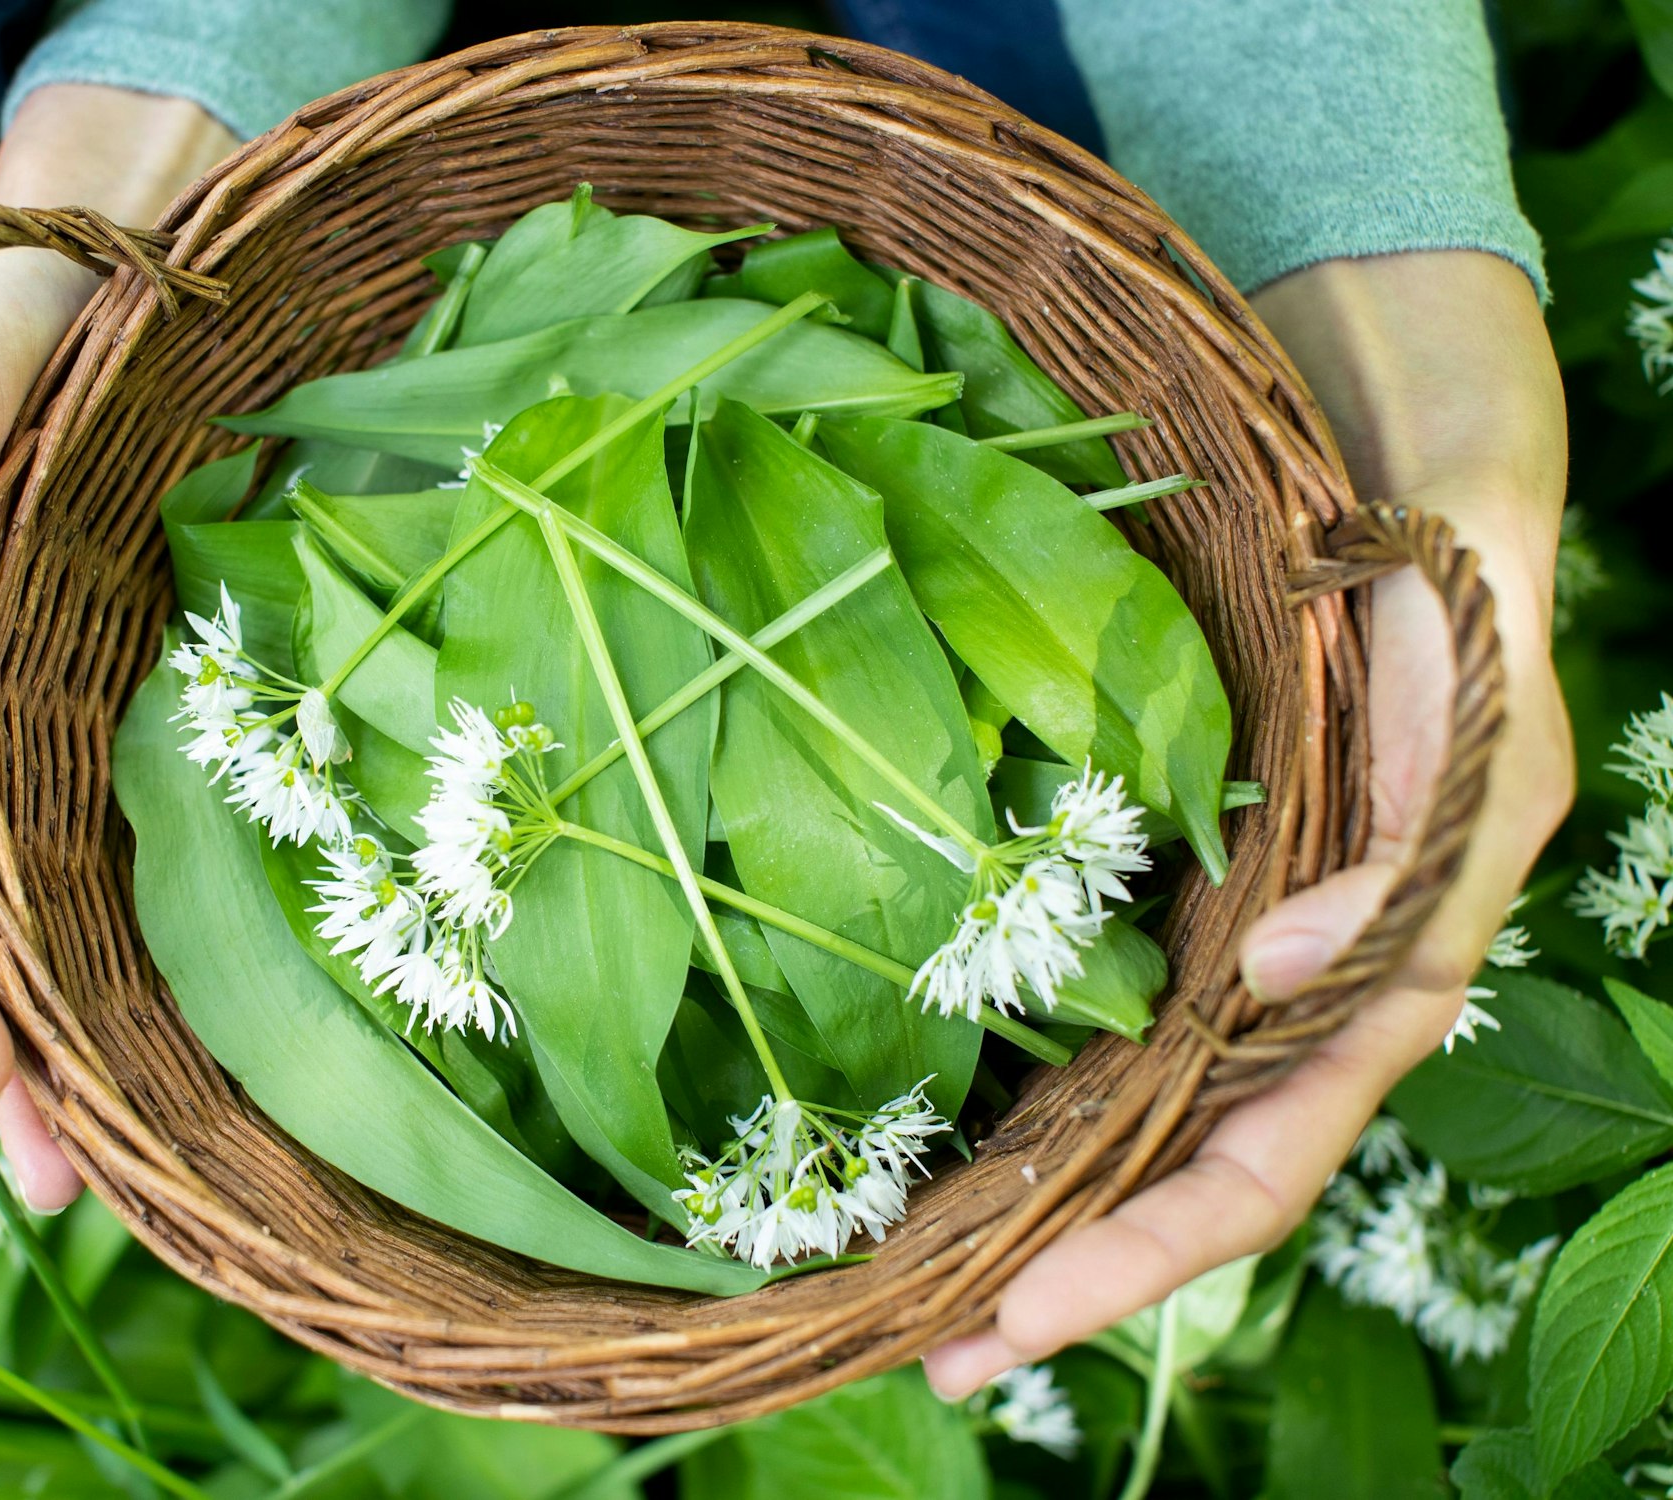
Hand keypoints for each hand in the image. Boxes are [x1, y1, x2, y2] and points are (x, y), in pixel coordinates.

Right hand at [0, 85, 233, 1208]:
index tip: (7, 1092)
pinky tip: (281, 1002)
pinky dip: (227, 928)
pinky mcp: (229, 696)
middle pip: (9, 936)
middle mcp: (26, 736)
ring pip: (113, 910)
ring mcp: (130, 724)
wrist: (160, 256)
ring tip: (186, 1149)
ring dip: (133, 1031)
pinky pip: (216, 833)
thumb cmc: (22, 336)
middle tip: (100, 1187)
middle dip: (37, 1066)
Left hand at [926, 250, 1573, 1395]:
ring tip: (919, 1282)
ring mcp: (1237, 937)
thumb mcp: (1470, 701)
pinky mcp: (1181, 877)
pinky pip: (1108, 1003)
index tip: (1021, 1318)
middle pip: (1188, 1173)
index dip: (1152, 1253)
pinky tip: (950, 1123)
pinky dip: (1037, 1080)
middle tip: (940, 1351)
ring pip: (1141, 1109)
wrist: (1399, 460)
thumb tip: (1287, 983)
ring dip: (1041, 1204)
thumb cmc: (1451, 578)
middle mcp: (1304, 984)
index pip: (1267, 1160)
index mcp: (1389, 973)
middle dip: (1076, 1275)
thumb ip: (1413, 851)